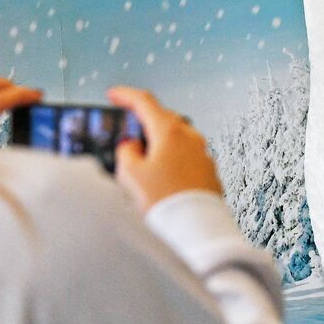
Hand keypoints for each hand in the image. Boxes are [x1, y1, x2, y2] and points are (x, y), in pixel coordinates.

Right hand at [107, 86, 222, 211]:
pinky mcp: (209, 172)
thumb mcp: (130, 175)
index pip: (144, 101)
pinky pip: (187, 157)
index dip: (125, 95)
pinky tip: (163, 178)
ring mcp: (203, 154)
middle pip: (163, 118)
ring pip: (177, 139)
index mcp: (170, 131)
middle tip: (128, 131)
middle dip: (144, 121)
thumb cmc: (166, 203)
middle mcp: (191, 138)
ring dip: (160, 143)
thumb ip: (126, 152)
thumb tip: (131, 147)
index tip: (115, 95)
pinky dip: (173, 160)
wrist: (195, 228)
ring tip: (145, 163)